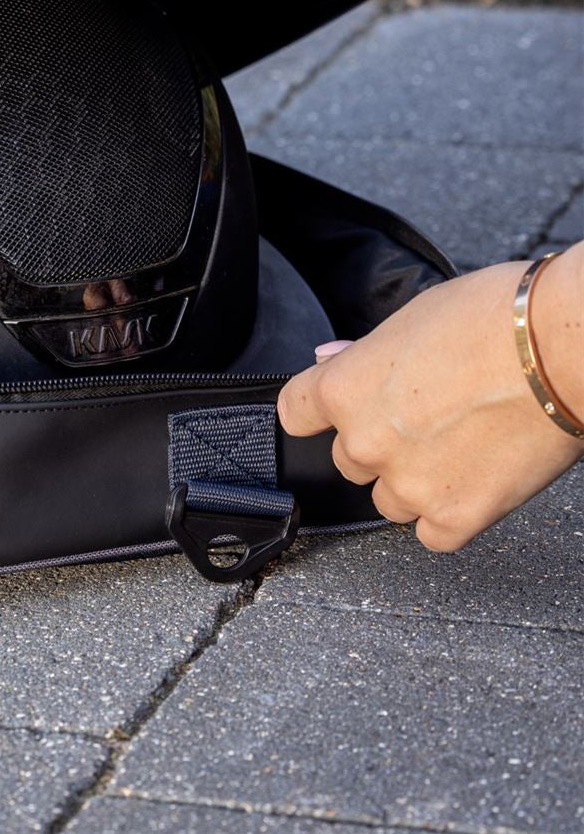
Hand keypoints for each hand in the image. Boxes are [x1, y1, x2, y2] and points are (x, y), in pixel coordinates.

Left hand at [277, 244, 583, 551]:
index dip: (320, 409)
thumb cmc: (491, 320)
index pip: (296, 413)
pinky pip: (430, 533)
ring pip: (388, 500)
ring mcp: (409, 485)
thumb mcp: (409, 320)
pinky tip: (473, 479)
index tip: (334, 410)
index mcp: (344, 389)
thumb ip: (363, 355)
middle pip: (349, 458)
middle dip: (379, 442)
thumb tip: (330, 360)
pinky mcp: (455, 519)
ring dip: (412, 481)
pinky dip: (449, 514)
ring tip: (458, 445)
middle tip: (426, 416)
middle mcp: (365, 442)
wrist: (557, 350)